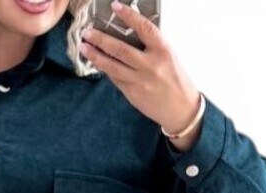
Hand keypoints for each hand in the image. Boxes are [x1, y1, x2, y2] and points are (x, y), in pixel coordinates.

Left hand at [80, 1, 202, 149]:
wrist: (181, 109)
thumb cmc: (176, 80)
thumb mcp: (169, 56)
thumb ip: (152, 46)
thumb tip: (130, 33)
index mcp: (163, 51)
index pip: (143, 28)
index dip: (128, 16)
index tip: (115, 6)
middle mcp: (150, 65)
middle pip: (121, 49)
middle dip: (101, 39)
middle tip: (87, 32)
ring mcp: (140, 81)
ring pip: (113, 66)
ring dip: (96, 56)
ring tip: (84, 47)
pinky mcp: (133, 94)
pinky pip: (116, 78)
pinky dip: (106, 69)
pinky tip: (96, 62)